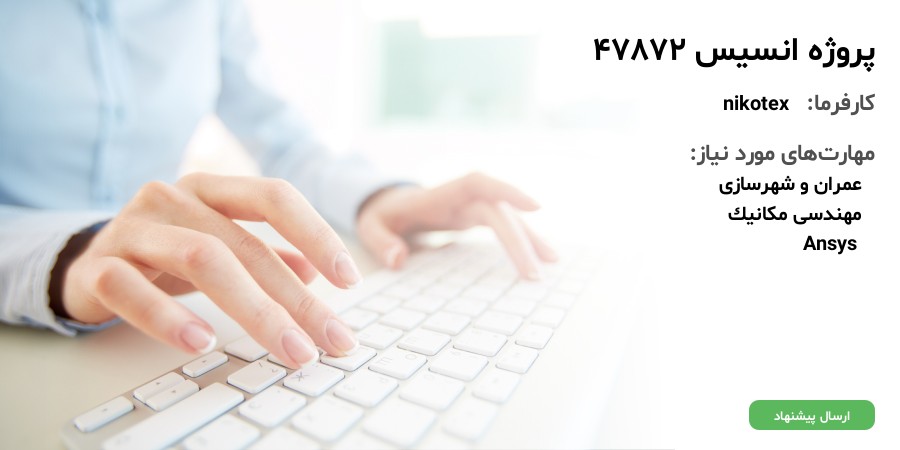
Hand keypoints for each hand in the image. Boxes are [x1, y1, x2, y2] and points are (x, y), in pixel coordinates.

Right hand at [60, 173, 360, 366]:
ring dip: (253, 309)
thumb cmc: (165, 253)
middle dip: (296, 298)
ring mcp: (133, 228)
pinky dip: (168, 318)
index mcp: (210, 190)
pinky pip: (132, 288)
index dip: (317, 233)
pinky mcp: (98, 266)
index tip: (350, 279)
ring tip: (287, 348)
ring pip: (200, 259)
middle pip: (245, 244)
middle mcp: (172, 198)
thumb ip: (265, 254)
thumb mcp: (219, 247)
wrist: (84, 262)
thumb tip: (316, 273)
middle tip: (330, 338)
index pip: (274, 197)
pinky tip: (202, 342)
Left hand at [356, 172, 557, 277]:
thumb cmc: (382, 214)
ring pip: (509, 218)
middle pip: (499, 211)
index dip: (507, 191)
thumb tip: (398, 259)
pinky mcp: (477, 218)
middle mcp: (463, 197)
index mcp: (441, 194)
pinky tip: (540, 258)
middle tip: (535, 273)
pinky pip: (505, 226)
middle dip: (520, 239)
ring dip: (531, 238)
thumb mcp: (370, 226)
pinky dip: (522, 241)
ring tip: (553, 262)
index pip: (479, 184)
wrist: (387, 204)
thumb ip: (380, 241)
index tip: (536, 207)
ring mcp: (472, 207)